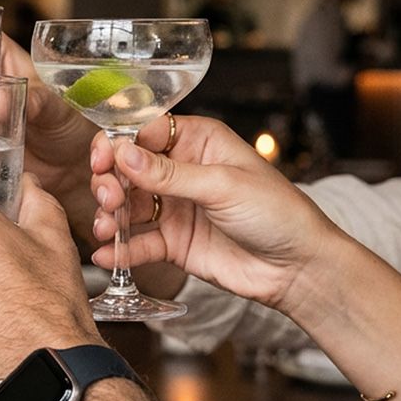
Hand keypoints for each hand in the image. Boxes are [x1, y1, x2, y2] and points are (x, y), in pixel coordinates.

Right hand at [89, 115, 337, 317]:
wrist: (297, 268)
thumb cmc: (277, 213)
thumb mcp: (222, 185)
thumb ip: (170, 174)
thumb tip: (123, 154)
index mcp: (198, 142)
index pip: (144, 133)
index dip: (118, 144)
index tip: (102, 161)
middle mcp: (182, 171)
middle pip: (128, 169)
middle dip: (110, 182)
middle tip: (109, 200)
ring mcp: (175, 208)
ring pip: (127, 206)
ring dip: (110, 216)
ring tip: (106, 229)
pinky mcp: (173, 243)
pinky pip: (138, 243)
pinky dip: (120, 250)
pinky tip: (106, 255)